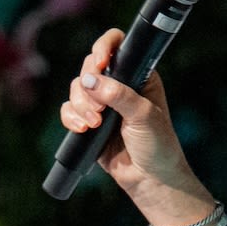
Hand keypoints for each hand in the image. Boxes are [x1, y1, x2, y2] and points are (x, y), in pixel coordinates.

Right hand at [58, 29, 208, 223]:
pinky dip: (71, 118)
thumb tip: (90, 80)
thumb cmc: (157, 145)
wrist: (150, 179)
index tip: (98, 64)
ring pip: (77, 89)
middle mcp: (119, 85)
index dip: (103, 48)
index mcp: (138, 75)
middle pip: (89, 68)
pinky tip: (82, 130)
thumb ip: (118, 95)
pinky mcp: (89, 122)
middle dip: (88, 88)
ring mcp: (102, 103)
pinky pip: (69, 110)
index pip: (118, 46)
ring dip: (80, 106)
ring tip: (94, 125)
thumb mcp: (144, 116)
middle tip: (99, 110)